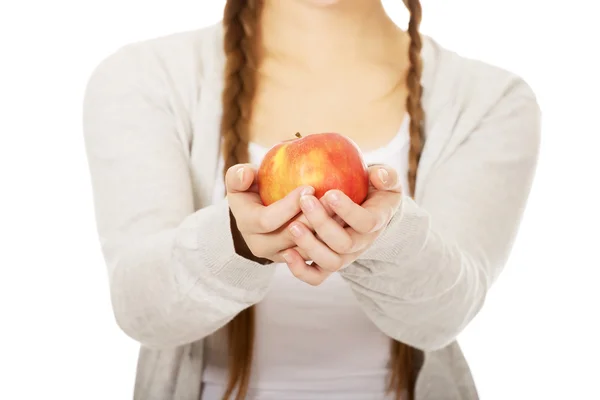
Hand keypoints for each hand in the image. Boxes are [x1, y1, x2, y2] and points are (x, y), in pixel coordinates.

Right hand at [226, 164, 338, 262]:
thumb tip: (245, 174)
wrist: (259, 214)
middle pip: (290, 237)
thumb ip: (237, 175)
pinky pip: (315, 257)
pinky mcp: (297, 260)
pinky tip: (344, 222)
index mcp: (247, 224)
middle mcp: (261, 246)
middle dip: (311, 218)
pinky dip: (330, 241)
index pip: (267, 220)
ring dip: (325, 232)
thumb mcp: (239, 180)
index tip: (309, 187)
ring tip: (342, 211)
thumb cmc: (251, 190)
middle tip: (332, 199)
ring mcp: (280, 256)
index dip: (288, 206)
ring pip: (306, 249)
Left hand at [282, 165, 402, 284]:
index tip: (329, 193)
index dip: (348, 211)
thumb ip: (387, 176)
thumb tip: (379, 175)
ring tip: (293, 225)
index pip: (366, 223)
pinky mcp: (327, 265)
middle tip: (305, 201)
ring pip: (330, 262)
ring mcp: (344, 257)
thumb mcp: (387, 181)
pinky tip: (286, 253)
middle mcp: (360, 244)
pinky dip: (300, 270)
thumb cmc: (374, 191)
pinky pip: (316, 277)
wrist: (367, 212)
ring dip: (310, 246)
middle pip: (344, 244)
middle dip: (322, 224)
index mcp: (375, 223)